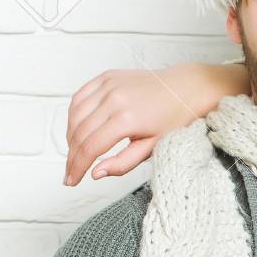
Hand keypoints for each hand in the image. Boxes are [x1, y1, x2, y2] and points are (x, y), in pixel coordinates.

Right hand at [63, 61, 249, 185]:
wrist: (187, 87)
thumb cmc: (175, 117)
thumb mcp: (154, 147)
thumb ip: (123, 163)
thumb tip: (96, 174)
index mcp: (127, 118)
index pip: (90, 148)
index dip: (77, 167)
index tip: (71, 180)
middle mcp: (114, 98)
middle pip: (79, 133)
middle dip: (71, 157)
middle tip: (70, 173)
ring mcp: (109, 85)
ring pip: (75, 114)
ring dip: (70, 136)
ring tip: (75, 153)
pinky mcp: (107, 77)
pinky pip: (80, 96)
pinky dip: (73, 114)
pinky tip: (76, 127)